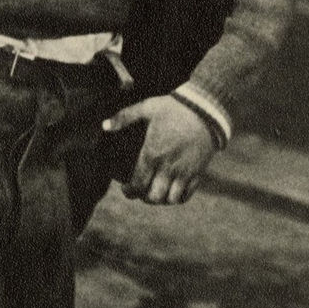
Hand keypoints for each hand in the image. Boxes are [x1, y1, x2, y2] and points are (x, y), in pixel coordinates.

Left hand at [102, 94, 216, 203]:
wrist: (205, 108)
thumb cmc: (173, 107)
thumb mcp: (147, 107)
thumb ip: (124, 117)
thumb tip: (103, 126)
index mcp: (152, 154)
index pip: (138, 184)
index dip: (130, 191)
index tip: (126, 189)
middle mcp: (168, 168)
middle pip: (154, 197)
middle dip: (144, 197)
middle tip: (140, 191)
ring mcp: (184, 172)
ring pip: (170, 200)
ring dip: (161, 200)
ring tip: (156, 192)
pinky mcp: (197, 173)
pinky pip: (186, 195)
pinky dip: (177, 198)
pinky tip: (172, 191)